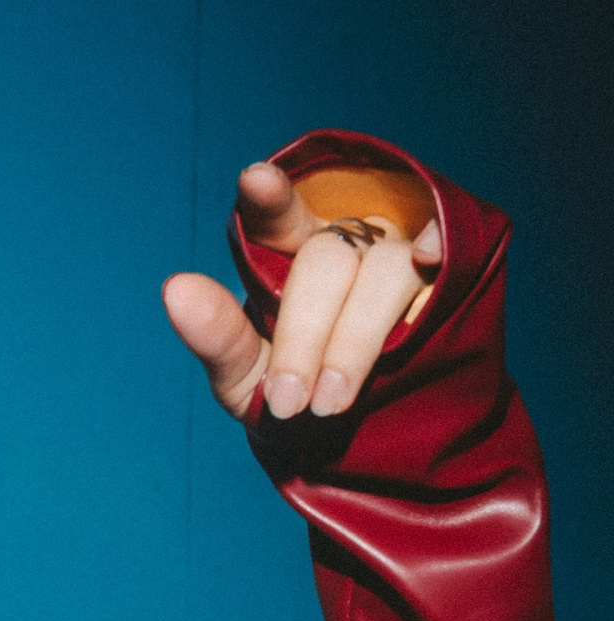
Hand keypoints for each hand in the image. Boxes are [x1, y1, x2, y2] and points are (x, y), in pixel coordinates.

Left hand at [163, 162, 442, 420]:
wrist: (367, 440)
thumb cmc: (298, 399)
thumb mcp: (247, 381)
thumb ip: (217, 339)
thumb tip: (175, 288)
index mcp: (291, 255)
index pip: (275, 216)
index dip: (269, 198)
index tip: (255, 181)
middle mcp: (346, 243)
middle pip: (325, 261)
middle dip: (304, 335)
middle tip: (290, 402)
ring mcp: (398, 254)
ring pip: (383, 269)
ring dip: (354, 340)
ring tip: (330, 402)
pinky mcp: (446, 275)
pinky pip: (446, 248)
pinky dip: (438, 251)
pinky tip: (431, 259)